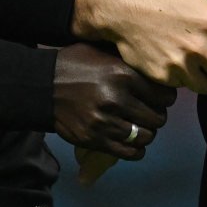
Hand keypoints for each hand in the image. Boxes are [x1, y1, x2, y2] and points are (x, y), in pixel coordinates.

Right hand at [51, 43, 174, 158]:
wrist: (41, 85)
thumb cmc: (76, 64)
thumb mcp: (104, 53)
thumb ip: (130, 62)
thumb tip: (158, 68)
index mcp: (123, 75)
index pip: (164, 96)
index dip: (166, 98)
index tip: (160, 98)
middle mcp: (116, 100)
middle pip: (157, 118)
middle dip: (156, 116)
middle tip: (148, 112)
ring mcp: (105, 122)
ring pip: (146, 137)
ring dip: (146, 133)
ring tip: (139, 126)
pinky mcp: (94, 140)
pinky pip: (130, 153)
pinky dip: (136, 149)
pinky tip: (131, 140)